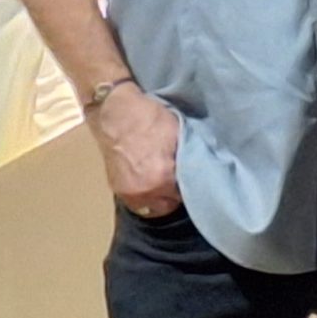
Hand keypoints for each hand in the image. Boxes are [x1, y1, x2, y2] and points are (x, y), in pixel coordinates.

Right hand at [92, 85, 182, 216]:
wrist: (116, 111)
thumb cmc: (149, 118)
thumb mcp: (178, 133)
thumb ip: (189, 157)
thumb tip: (200, 169)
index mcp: (163, 177)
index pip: (187, 193)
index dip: (191, 183)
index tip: (192, 176)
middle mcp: (146, 191)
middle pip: (170, 204)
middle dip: (175, 192)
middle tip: (178, 177)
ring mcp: (130, 193)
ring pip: (154, 206)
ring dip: (160, 197)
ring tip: (163, 180)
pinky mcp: (118, 191)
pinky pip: (138, 203)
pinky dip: (146, 195)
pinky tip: (149, 181)